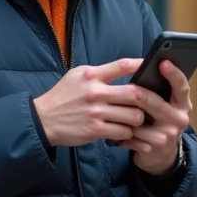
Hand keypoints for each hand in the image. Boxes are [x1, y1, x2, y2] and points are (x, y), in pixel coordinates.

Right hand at [33, 59, 148, 146]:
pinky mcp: (95, 130)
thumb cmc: (63, 95)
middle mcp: (95, 93)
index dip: (141, 65)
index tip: (152, 66)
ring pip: (133, 116)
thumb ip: (100, 72)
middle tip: (148, 102)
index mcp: (91, 75)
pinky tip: (124, 130)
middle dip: (146, 99)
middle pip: (134, 94)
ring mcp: (96, 113)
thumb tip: (124, 68)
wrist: (43, 119)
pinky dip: (127, 132)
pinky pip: (122, 132)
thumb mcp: (77, 75)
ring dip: (138, 118)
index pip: (122, 65)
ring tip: (136, 118)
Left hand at [120, 60, 191, 174]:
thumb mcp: (165, 106)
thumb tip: (141, 68)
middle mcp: (179, 119)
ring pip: (138, 119)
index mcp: (183, 104)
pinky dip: (120, 131)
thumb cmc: (158, 121)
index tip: (163, 62)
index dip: (173, 74)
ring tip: (113, 110)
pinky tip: (114, 130)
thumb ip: (159, 91)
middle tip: (126, 86)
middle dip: (137, 93)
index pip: (181, 86)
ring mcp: (167, 135)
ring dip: (124, 114)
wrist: (160, 155)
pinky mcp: (152, 148)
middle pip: (154, 101)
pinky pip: (130, 134)